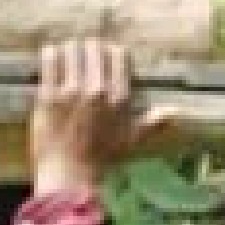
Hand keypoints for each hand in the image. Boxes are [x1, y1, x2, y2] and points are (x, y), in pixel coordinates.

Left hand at [27, 39, 183, 197]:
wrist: (69, 176)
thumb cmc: (102, 159)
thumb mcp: (131, 140)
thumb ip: (153, 123)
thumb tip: (175, 113)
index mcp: (120, 96)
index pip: (119, 55)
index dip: (111, 52)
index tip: (104, 54)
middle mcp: (98, 90)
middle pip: (94, 48)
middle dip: (89, 48)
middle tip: (83, 53)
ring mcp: (71, 91)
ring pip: (72, 50)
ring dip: (70, 49)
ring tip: (67, 53)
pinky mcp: (48, 95)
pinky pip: (50, 61)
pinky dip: (51, 54)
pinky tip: (51, 54)